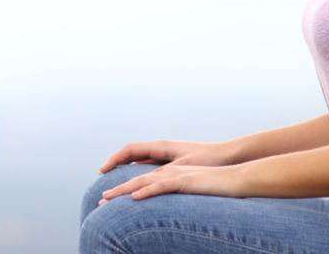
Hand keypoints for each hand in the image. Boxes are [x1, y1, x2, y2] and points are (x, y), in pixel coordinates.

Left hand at [97, 163, 245, 203]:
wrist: (237, 179)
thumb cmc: (218, 188)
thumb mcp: (193, 193)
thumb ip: (179, 197)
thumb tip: (167, 213)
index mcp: (171, 173)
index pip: (143, 182)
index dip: (124, 191)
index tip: (109, 202)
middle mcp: (170, 171)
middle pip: (138, 181)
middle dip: (117, 191)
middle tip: (100, 203)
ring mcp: (177, 175)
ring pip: (144, 182)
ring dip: (124, 191)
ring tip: (107, 199)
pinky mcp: (186, 181)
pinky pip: (163, 186)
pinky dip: (147, 191)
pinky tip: (135, 198)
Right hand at [98, 139, 236, 173]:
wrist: (226, 156)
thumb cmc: (207, 159)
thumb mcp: (181, 167)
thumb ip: (162, 173)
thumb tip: (143, 181)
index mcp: (161, 146)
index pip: (130, 150)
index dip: (114, 159)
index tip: (102, 170)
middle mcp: (161, 147)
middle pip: (131, 154)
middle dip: (116, 165)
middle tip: (103, 177)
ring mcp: (166, 153)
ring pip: (139, 159)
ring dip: (126, 168)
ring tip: (114, 181)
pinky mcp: (172, 160)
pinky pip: (149, 164)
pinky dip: (137, 171)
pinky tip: (135, 182)